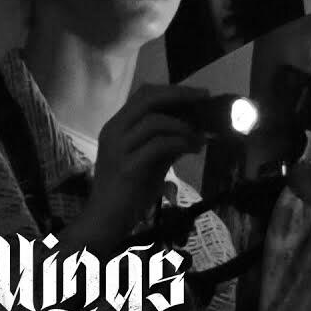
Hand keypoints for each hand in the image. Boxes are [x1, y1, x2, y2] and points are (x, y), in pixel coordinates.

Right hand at [72, 85, 209, 250]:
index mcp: (117, 126)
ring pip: (155, 121)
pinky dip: (181, 143)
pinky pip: (158, 145)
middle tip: (205, 99)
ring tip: (200, 137)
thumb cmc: (128, 190)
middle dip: (180, 95)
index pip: (144, 94)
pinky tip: (194, 149)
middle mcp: (114, 131)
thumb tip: (197, 129)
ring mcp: (118, 149)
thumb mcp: (151, 160)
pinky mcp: (127, 167)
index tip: (199, 94)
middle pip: (148, 99)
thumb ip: (168, 142)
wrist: (106, 220)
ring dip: (184, 126)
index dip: (173, 90)